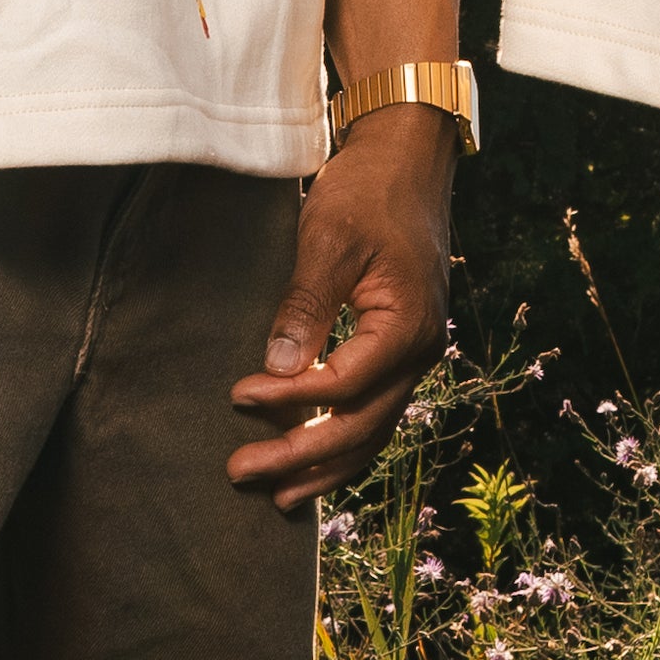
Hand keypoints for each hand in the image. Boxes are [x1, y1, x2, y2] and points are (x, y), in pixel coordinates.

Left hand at [226, 110, 454, 508]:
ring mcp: (415, 355)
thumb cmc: (369, 192)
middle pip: (361, 427)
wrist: (408, 161)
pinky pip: (374, 412)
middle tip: (240, 473)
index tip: (238, 396)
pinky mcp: (400, 351)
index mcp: (408, 325)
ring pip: (372, 431)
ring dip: (324, 465)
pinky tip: (312, 463)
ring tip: (279, 498)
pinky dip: (342, 442)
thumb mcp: (329, 241)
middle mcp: (421, 351)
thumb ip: (305, 307)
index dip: (290, 401)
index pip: (344, 386)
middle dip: (301, 457)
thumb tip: (279, 370)